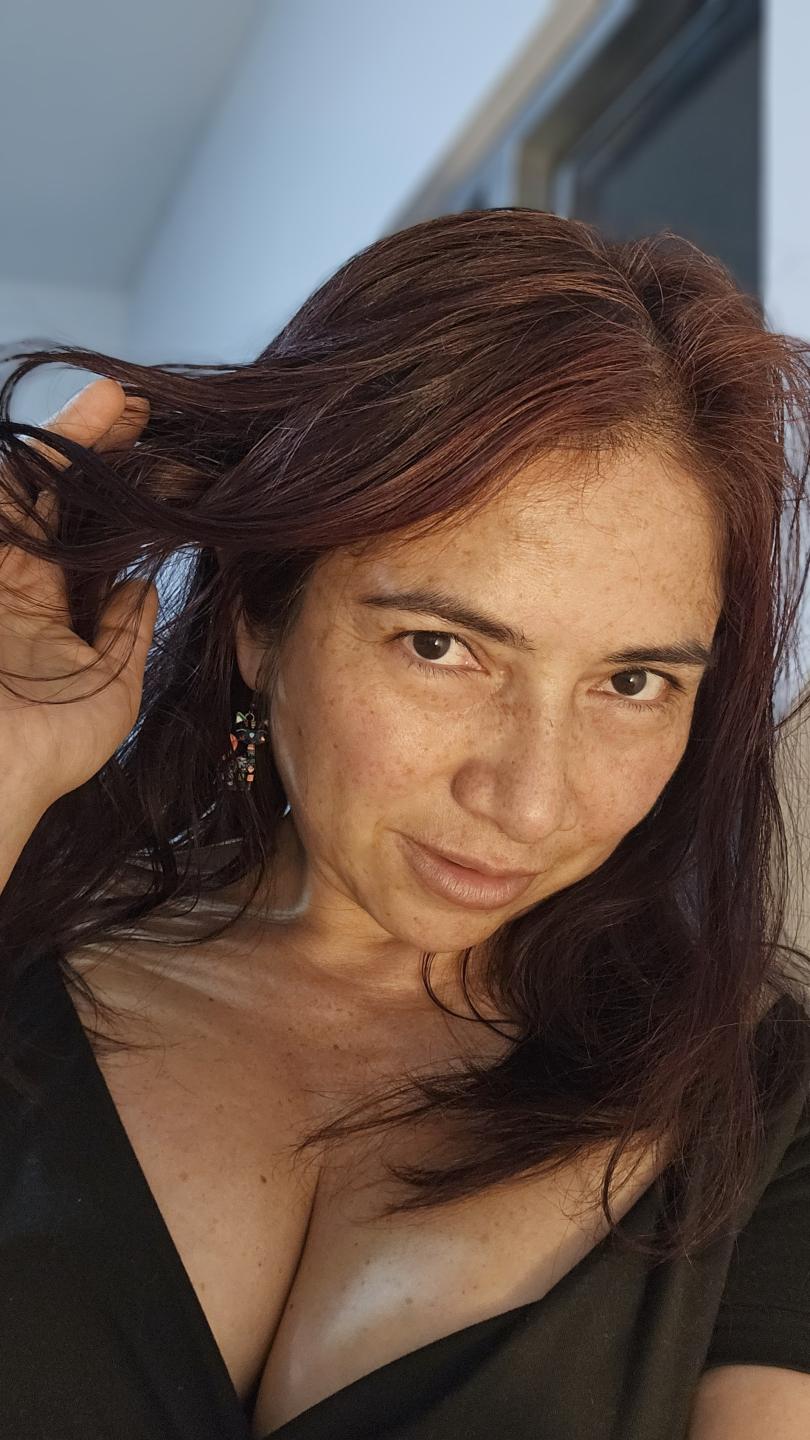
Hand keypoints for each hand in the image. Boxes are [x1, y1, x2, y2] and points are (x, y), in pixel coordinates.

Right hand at [0, 378, 158, 810]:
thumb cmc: (43, 753)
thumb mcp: (109, 694)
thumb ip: (125, 636)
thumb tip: (142, 589)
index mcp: (43, 615)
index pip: (83, 541)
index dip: (114, 502)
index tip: (155, 464)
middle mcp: (12, 584)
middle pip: (54, 500)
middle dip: (94, 451)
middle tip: (137, 410)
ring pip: (26, 486)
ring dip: (70, 439)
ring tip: (118, 400)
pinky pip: (7, 502)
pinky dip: (34, 463)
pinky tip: (79, 421)